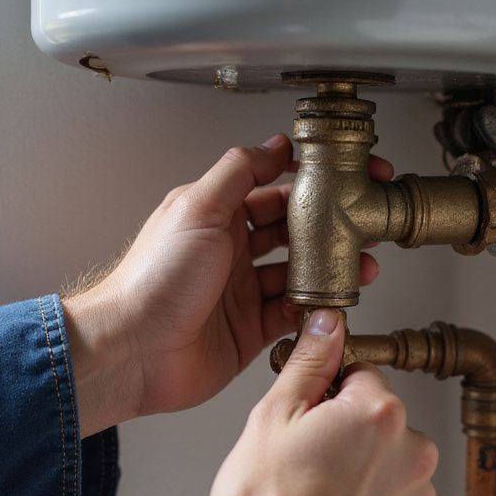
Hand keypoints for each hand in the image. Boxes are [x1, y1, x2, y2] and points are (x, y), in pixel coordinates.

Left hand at [63, 135, 391, 436]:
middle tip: (363, 225)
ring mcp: (241, 293)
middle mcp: (230, 253)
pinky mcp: (249, 331)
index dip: (312, 182)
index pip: (274, 190)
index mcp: (217, 218)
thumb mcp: (197, 208)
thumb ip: (237, 172)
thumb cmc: (151, 281)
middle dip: (330, 228)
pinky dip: (314, 308)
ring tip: (360, 264)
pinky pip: (292, 315)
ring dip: (330, 268)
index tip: (348, 177)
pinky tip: (330, 301)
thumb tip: (272, 145)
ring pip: (298, 274)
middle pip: (293, 233)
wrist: (131, 350)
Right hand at [207, 309, 438, 495]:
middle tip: (301, 463)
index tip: (306, 417)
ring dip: (359, 477)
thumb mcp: (273, 416)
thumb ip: (309, 362)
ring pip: (386, 470)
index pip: (361, 377)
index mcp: (380, 413)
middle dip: (346, 436)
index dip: (326, 395)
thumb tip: (328, 325)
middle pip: (379, 424)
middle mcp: (413, 455)